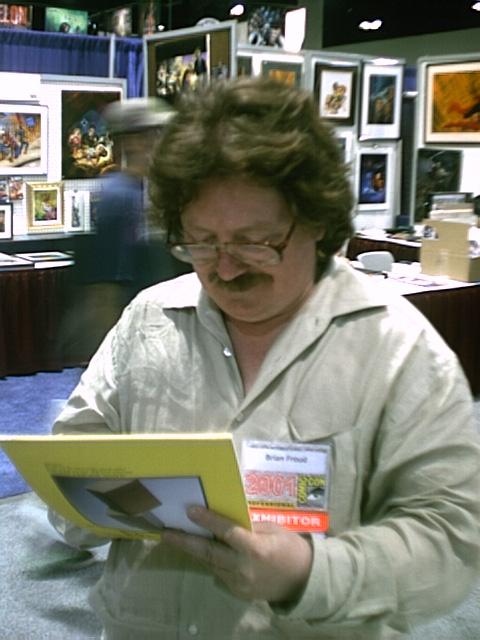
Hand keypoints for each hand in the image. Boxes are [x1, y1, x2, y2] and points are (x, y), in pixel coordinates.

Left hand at [162, 506, 312, 602]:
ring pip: (211, 564)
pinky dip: (211, 562)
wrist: (303, 580)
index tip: (190, 511)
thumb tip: (225, 519)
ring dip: (194, 551)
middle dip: (185, 542)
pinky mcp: (237, 593)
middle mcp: (243, 567)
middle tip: (165, 533)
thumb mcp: (272, 529)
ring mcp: (239, 583)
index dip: (208, 520)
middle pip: (209, 552)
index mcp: (255, 548)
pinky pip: (219, 574)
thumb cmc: (290, 547)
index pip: (226, 532)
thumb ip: (248, 526)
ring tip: (177, 538)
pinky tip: (203, 552)